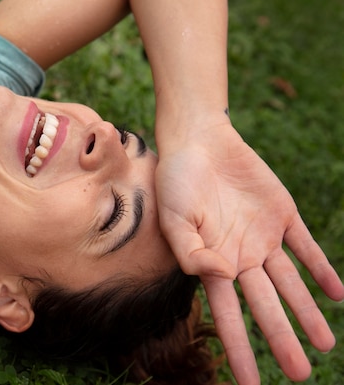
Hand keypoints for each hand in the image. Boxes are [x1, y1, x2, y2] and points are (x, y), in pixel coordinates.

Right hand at [154, 122, 343, 384]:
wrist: (199, 140)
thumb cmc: (176, 180)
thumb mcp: (173, 218)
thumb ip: (191, 252)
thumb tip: (220, 277)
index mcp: (212, 262)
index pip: (228, 315)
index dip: (238, 348)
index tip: (247, 382)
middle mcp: (240, 256)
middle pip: (265, 306)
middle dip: (281, 339)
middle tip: (300, 373)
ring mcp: (264, 237)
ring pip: (290, 283)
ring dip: (307, 312)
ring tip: (325, 345)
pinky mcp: (282, 214)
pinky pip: (306, 247)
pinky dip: (321, 269)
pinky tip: (338, 293)